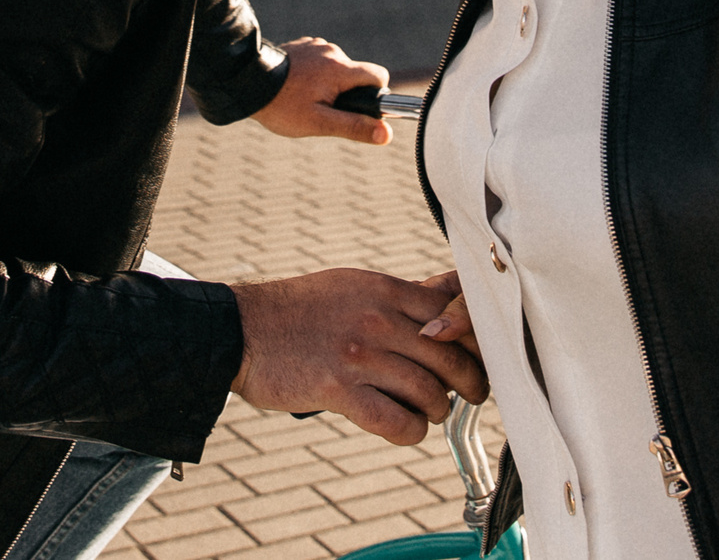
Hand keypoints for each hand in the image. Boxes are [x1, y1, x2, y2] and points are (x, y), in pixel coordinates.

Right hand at [231, 268, 490, 443]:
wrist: (240, 329)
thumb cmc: (300, 310)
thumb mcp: (354, 287)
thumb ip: (404, 296)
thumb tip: (452, 290)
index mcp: (384, 291)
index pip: (454, 310)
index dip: (475, 339)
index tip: (478, 357)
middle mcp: (377, 319)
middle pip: (451, 356)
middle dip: (470, 382)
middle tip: (469, 394)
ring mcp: (358, 355)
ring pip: (429, 392)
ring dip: (437, 410)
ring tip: (428, 411)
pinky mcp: (337, 390)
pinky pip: (397, 421)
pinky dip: (410, 431)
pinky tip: (404, 427)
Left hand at [250, 37, 390, 145]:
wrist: (245, 81)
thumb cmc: (282, 106)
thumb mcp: (319, 123)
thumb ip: (353, 127)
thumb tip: (385, 134)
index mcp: (340, 68)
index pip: (378, 75)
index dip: (375, 94)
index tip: (360, 109)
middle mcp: (331, 51)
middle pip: (355, 74)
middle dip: (346, 93)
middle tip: (322, 110)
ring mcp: (315, 45)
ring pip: (336, 69)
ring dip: (329, 84)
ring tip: (304, 99)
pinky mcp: (302, 45)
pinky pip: (320, 61)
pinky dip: (314, 74)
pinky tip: (296, 86)